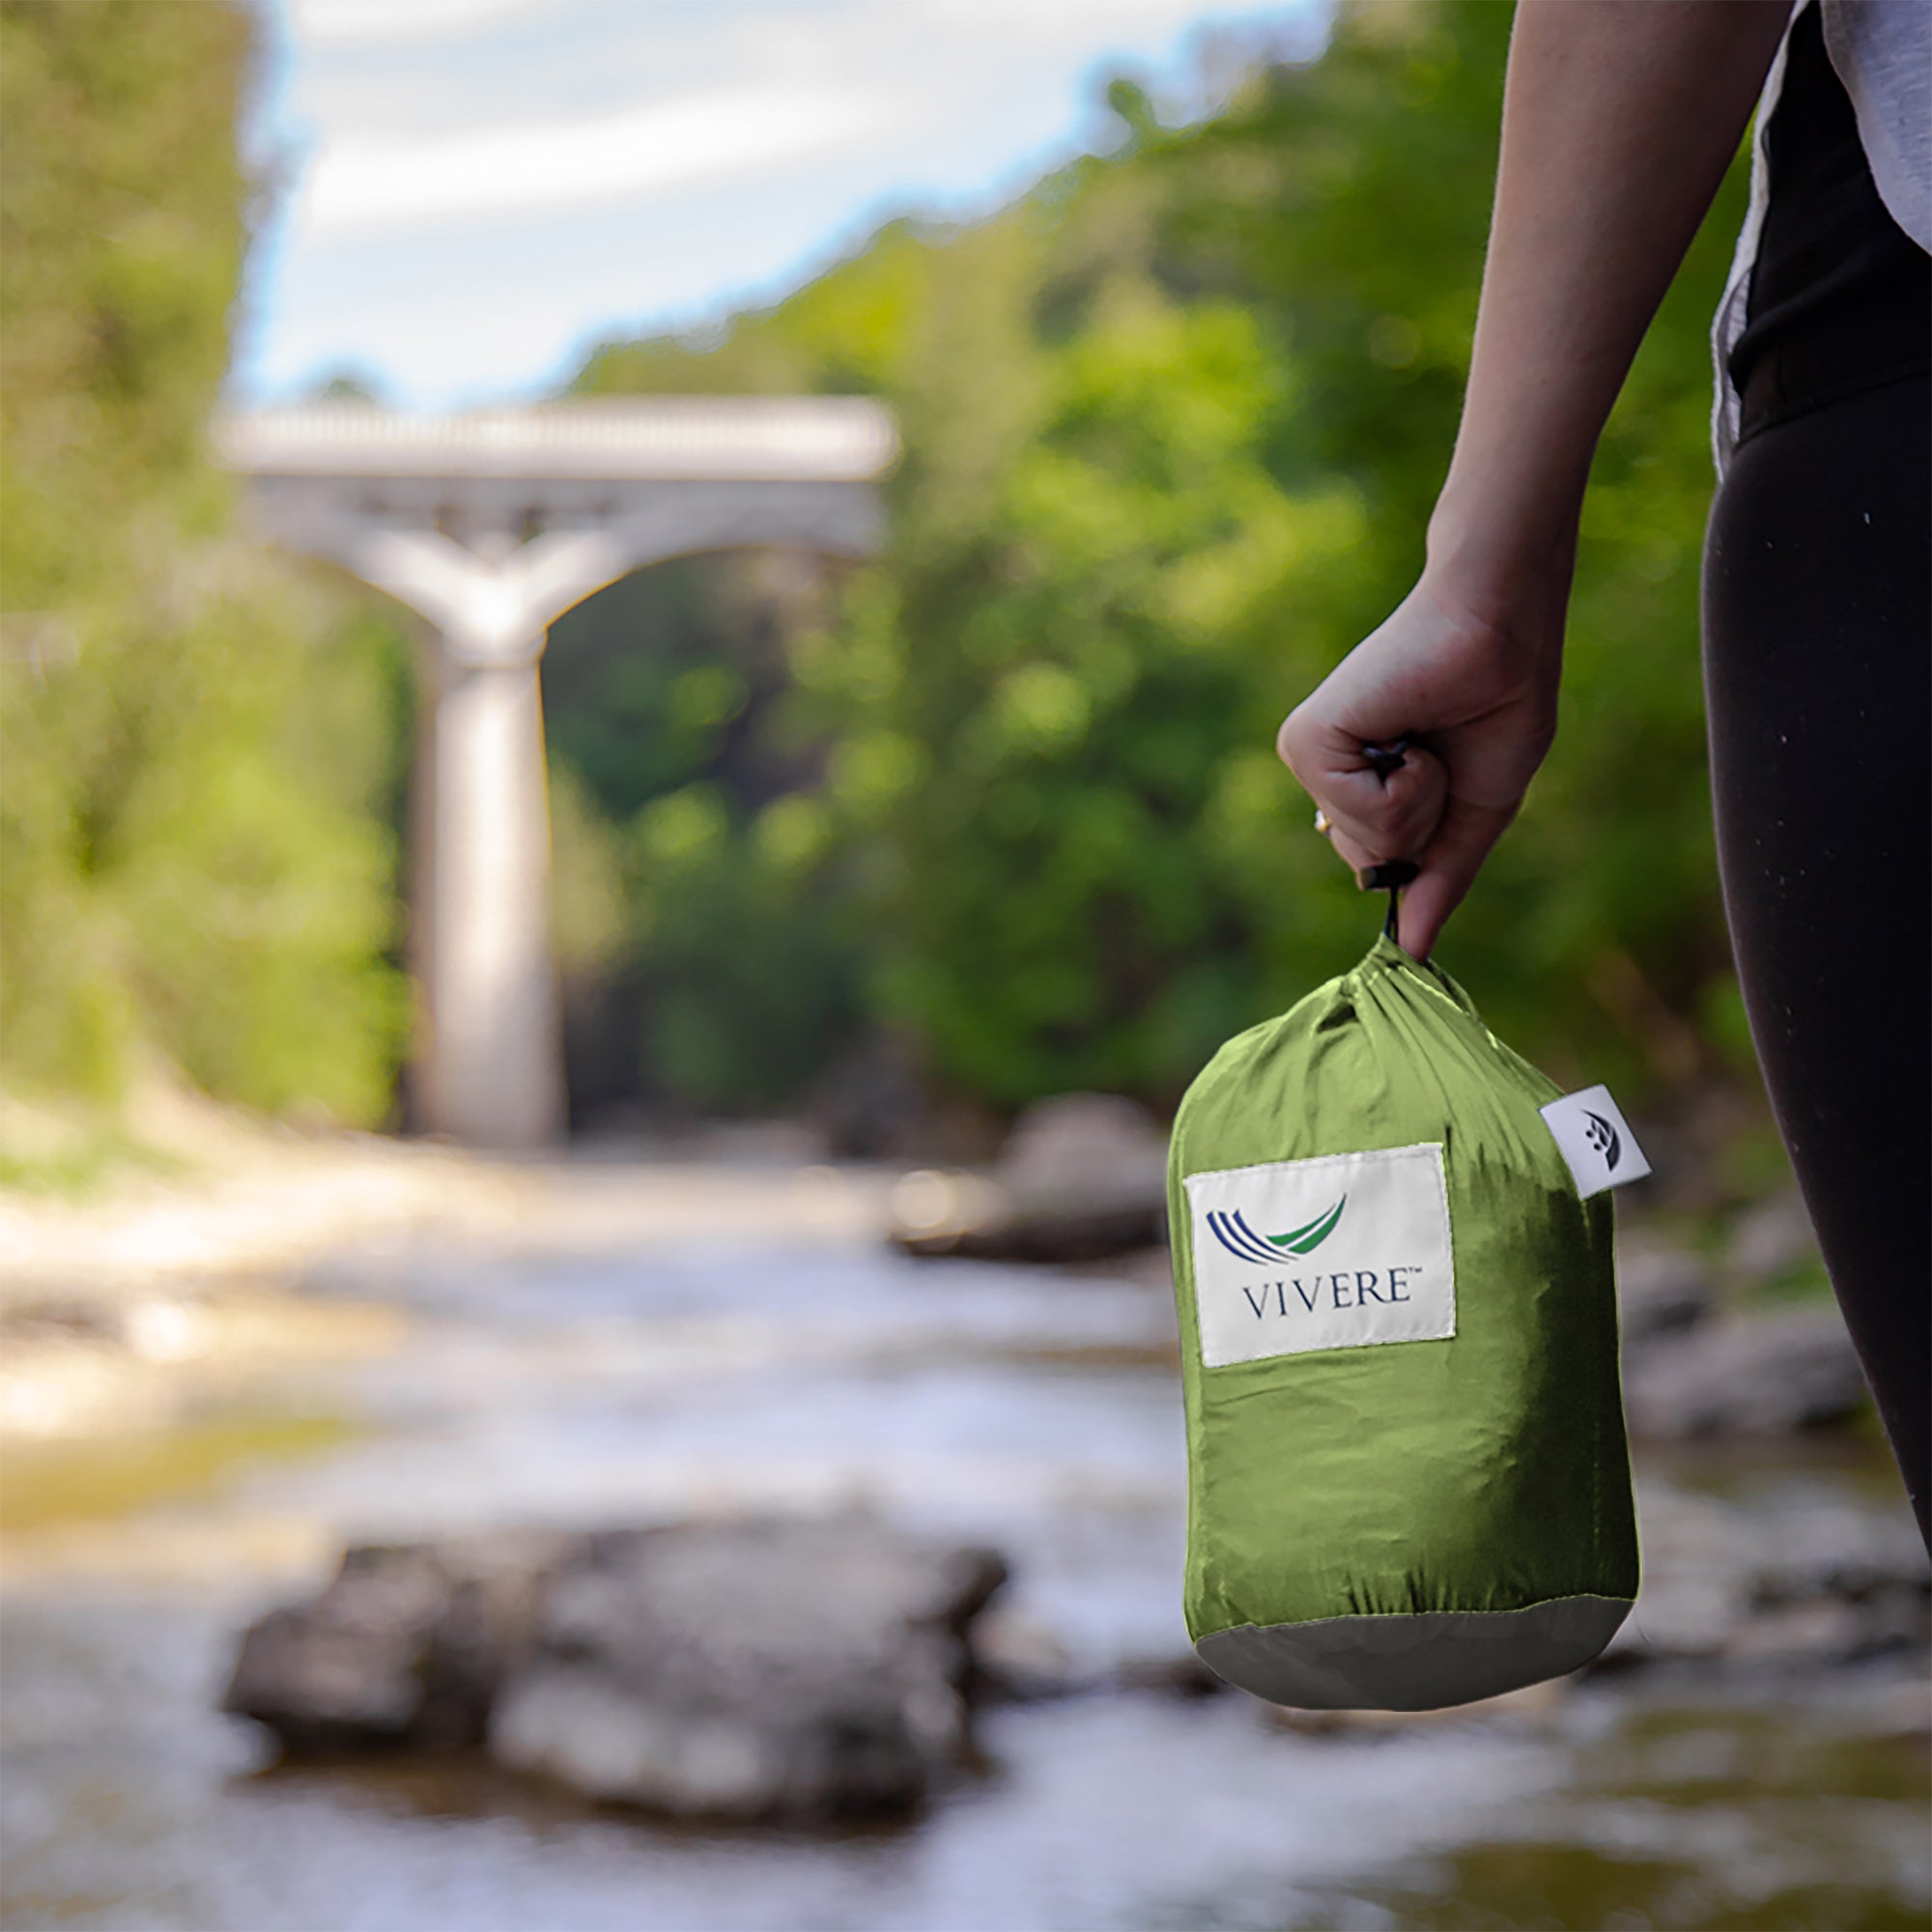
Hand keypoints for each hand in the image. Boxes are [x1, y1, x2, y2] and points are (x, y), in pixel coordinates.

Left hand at [1276, 568, 1565, 958]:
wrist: (1503, 636)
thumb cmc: (1496, 707)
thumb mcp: (1473, 813)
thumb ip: (1438, 880)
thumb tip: (1412, 953)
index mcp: (1354, 790)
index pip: (1381, 870)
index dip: (1430, 839)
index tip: (1448, 769)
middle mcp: (1323, 776)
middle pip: (1372, 864)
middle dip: (1429, 820)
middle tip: (1441, 750)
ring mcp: (1310, 757)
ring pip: (1371, 844)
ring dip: (1423, 798)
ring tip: (1426, 735)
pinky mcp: (1307, 741)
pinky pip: (1366, 814)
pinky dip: (1409, 781)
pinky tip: (1408, 728)